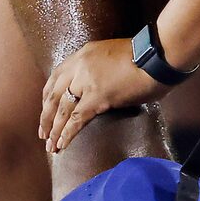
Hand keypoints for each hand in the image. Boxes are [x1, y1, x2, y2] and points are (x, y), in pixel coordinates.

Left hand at [40, 39, 158, 153]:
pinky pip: (76, 119)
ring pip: (62, 109)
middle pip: (53, 95)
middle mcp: (79, 67)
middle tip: (42, 133)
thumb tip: (98, 88)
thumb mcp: (112, 55)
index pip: (55, 77)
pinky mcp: (97, 97)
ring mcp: (86, 81)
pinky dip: (67, 134)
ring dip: (54, 129)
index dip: (47, 97)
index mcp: (82, 54)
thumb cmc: (144, 56)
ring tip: (50, 146)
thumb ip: (98, 69)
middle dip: (46, 116)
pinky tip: (62, 144)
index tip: (45, 110)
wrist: (157, 56)